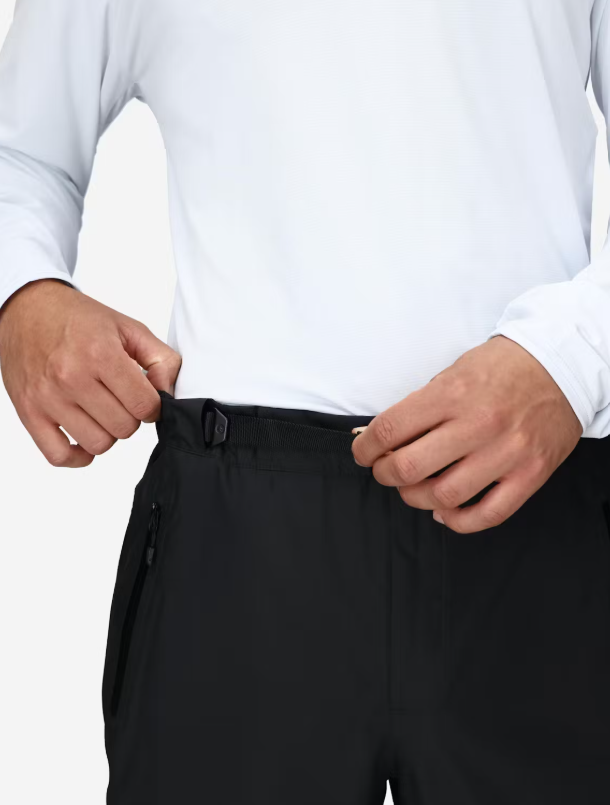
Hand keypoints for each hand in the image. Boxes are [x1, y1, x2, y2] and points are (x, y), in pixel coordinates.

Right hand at [0, 279, 181, 467]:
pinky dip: (77, 455)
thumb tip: (168, 393)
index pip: (144, 405)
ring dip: (106, 433)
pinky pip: (59, 456)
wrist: (27, 309)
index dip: (153, 405)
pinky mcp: (29, 413)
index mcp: (100, 353)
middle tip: (120, 399)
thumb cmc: (78, 319)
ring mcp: (48, 398)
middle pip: (124, 428)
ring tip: (101, 411)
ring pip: (98, 444)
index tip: (144, 397)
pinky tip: (84, 435)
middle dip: (130, 417)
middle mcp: (71, 376)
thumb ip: (161, 359)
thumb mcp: (128, 327)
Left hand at [351, 335, 581, 532]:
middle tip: (384, 470)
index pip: (390, 430)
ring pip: (445, 496)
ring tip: (413, 489)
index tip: (363, 452)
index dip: (366, 448)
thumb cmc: (501, 368)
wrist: (561, 365)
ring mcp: (506, 452)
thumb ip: (421, 406)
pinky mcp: (529, 474)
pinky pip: (488, 514)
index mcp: (453, 394)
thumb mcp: (453, 372)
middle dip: (385, 474)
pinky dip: (458, 521)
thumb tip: (384, 437)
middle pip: (410, 468)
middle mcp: (478, 425)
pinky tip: (445, 512)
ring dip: (416, 499)